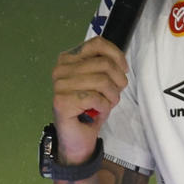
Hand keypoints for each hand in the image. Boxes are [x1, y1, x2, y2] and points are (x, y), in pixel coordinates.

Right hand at [50, 38, 127, 161]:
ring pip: (102, 81)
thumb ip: (105, 66)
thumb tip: (120, 60)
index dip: (116, 55)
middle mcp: (61, 70)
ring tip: (107, 104)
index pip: (97, 44)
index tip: (123, 70)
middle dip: (117, 82)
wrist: (78, 139)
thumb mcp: (100, 82)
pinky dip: (104, 107)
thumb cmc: (90, 109)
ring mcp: (59, 86)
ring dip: (112, 96)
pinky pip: (95, 98)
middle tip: (114, 95)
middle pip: (103, 63)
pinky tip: (98, 112)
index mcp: (68, 59)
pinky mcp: (62, 102)